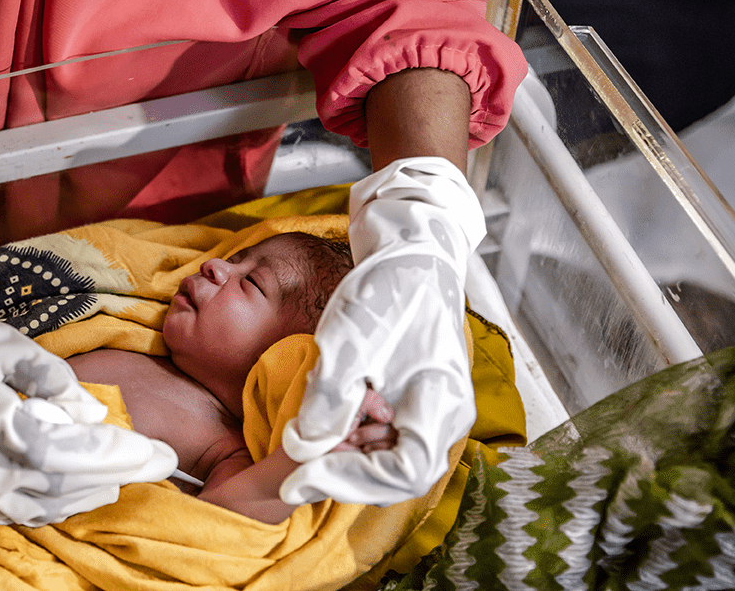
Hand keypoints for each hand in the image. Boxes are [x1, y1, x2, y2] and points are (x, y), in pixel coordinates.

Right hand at [0, 302, 177, 525]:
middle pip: (70, 486)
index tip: (161, 453)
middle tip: (157, 463)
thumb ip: (48, 374)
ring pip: (50, 506)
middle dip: (118, 475)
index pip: (75, 452)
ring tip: (124, 472)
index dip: (122, 455)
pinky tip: (80, 487)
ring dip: (92, 491)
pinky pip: (26, 513)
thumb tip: (89, 412)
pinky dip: (60, 503)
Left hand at [280, 157, 482, 505]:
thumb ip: (329, 398)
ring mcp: (428, 411)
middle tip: (291, 465)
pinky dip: (347, 438)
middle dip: (341, 473)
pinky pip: (380, 438)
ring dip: (342, 458)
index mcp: (441, 406)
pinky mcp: (410, 402)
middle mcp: (442, 418)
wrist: (408, 253)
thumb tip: (301, 451)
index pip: (402, 473)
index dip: (348, 481)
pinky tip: (318, 425)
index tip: (298, 477)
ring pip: (384, 459)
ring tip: (302, 440)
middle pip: (393, 474)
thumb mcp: (350, 342)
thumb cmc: (387, 290)